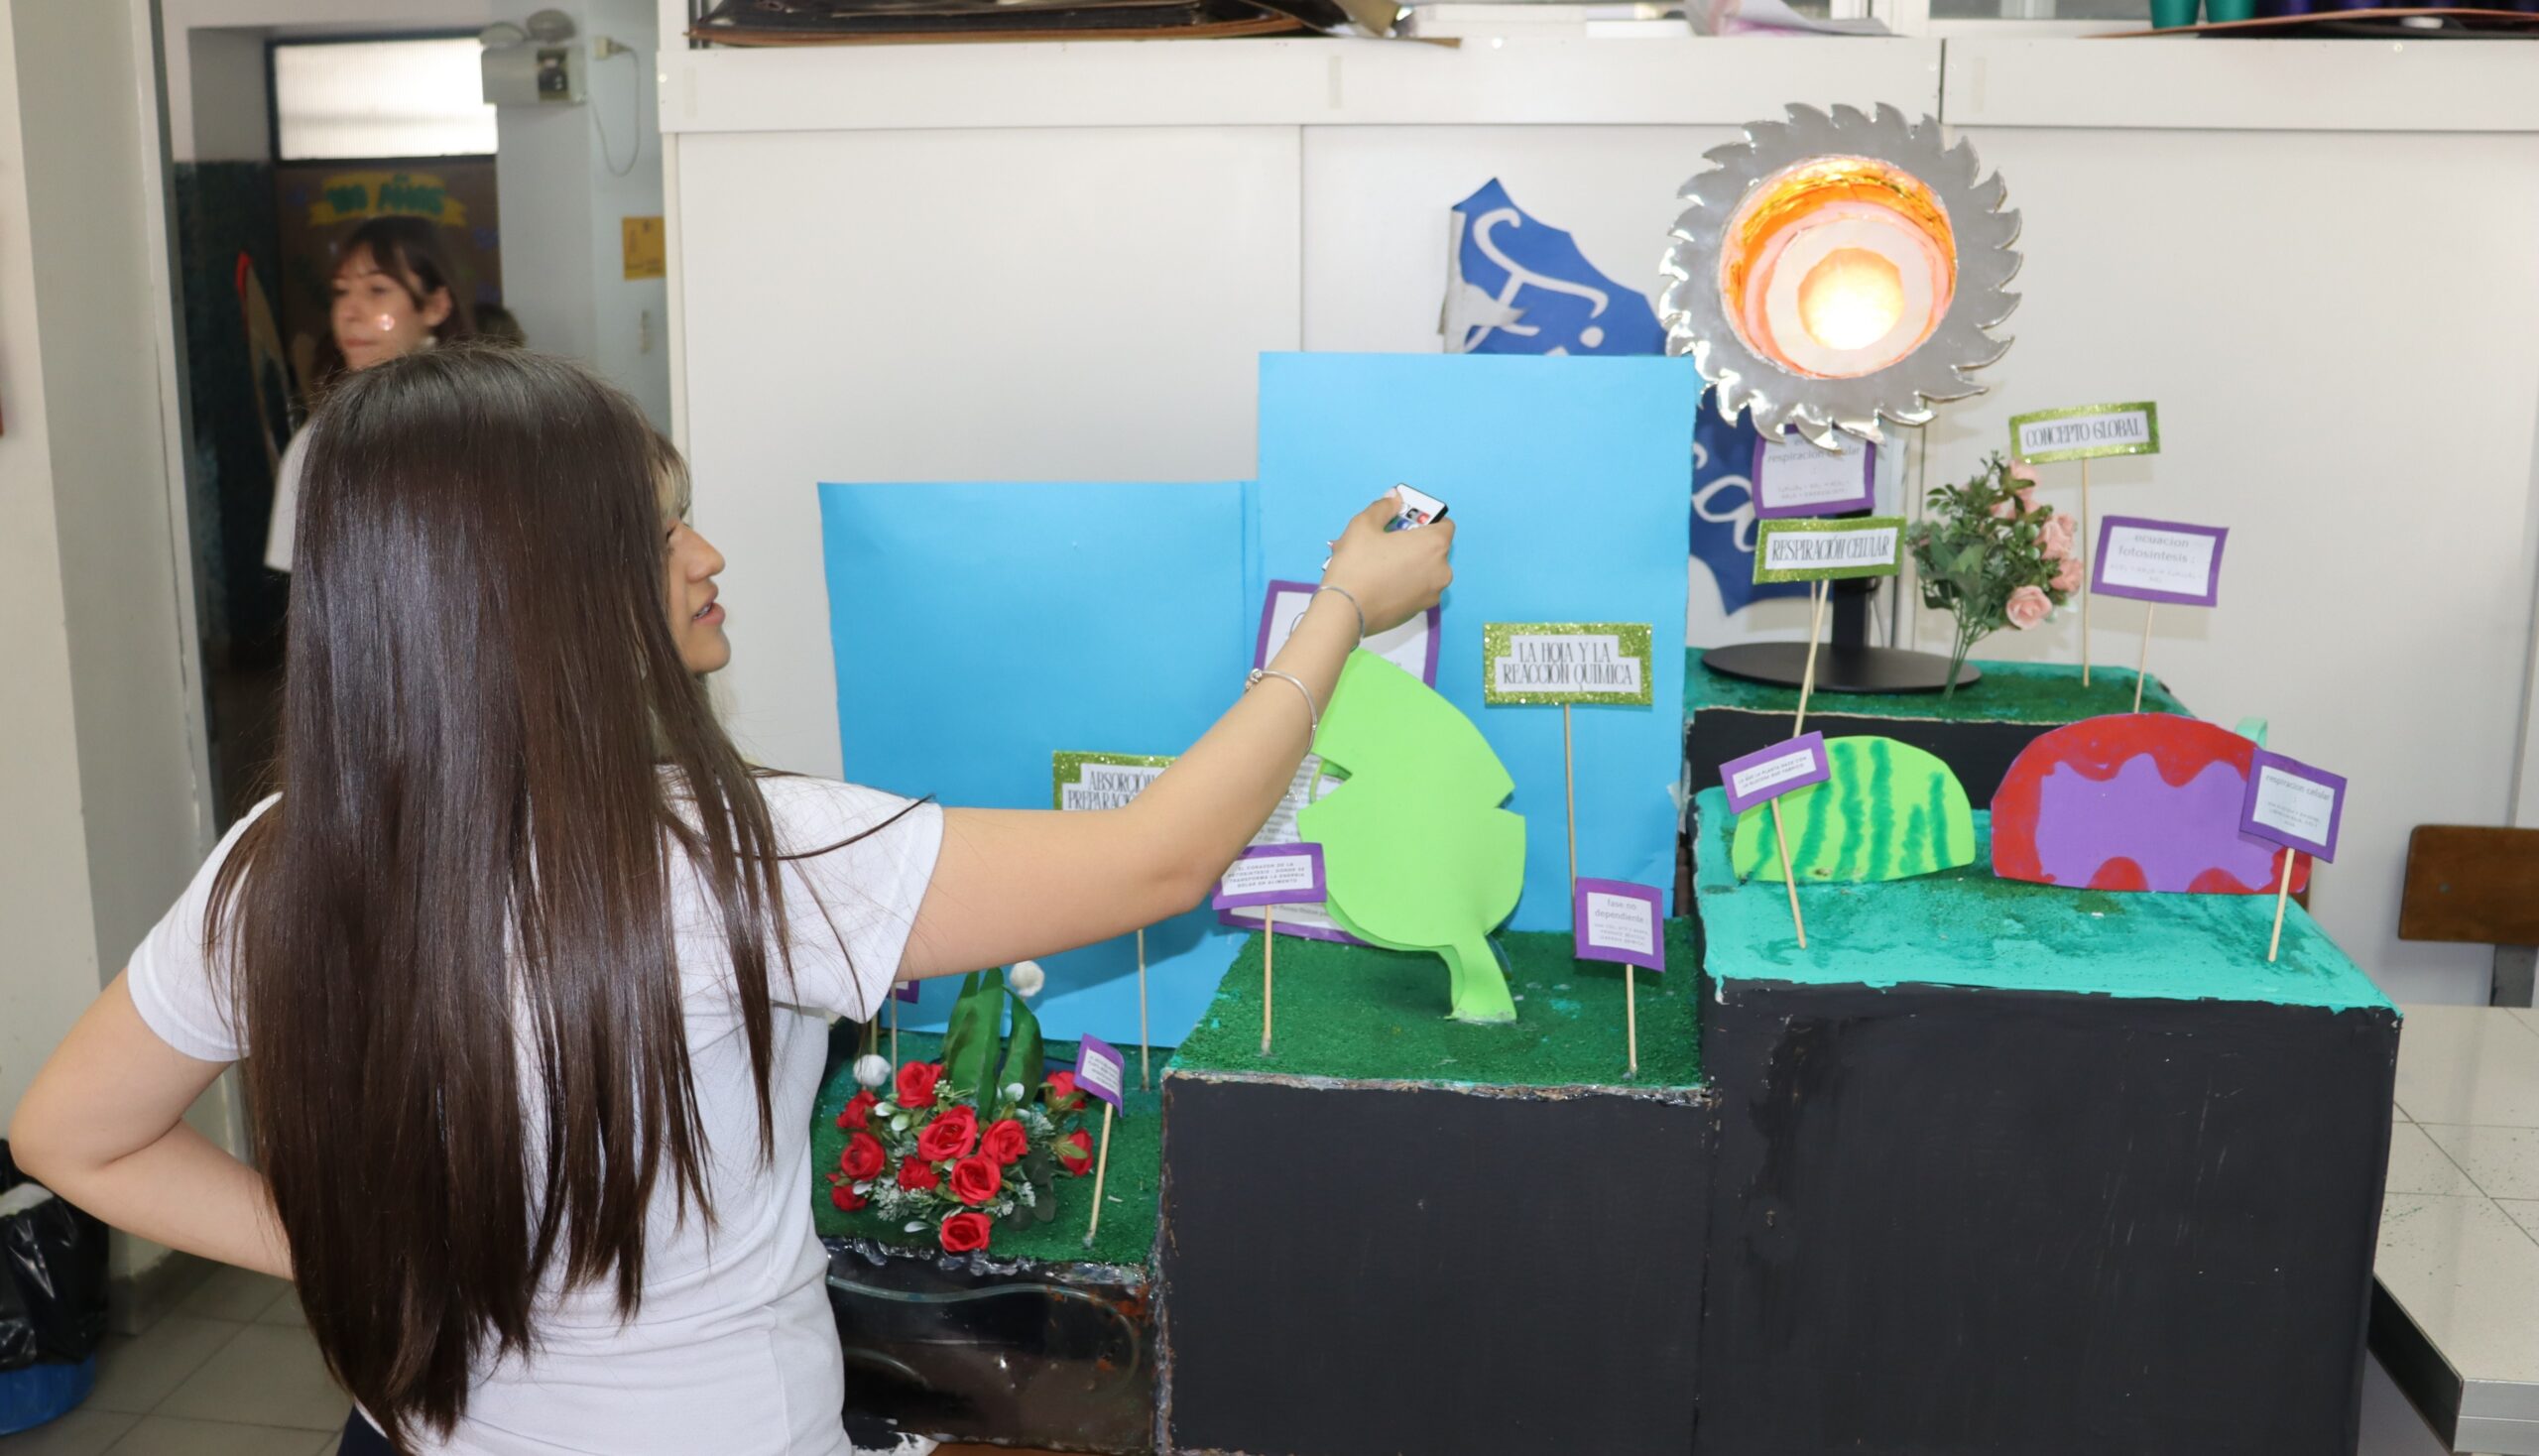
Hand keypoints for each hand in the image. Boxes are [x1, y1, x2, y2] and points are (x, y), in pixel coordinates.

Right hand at [1322, 492, 1453, 635]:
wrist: (1345, 612)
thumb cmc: (1357, 566)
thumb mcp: (1364, 525)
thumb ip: (1384, 507)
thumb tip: (1394, 499)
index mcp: (1434, 545)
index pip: (1444, 524)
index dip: (1425, 519)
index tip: (1405, 521)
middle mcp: (1441, 570)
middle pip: (1433, 548)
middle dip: (1413, 542)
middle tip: (1386, 541)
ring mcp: (1432, 593)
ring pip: (1424, 569)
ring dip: (1408, 563)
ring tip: (1377, 563)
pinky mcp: (1419, 610)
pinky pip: (1416, 588)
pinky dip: (1404, 582)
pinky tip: (1379, 581)